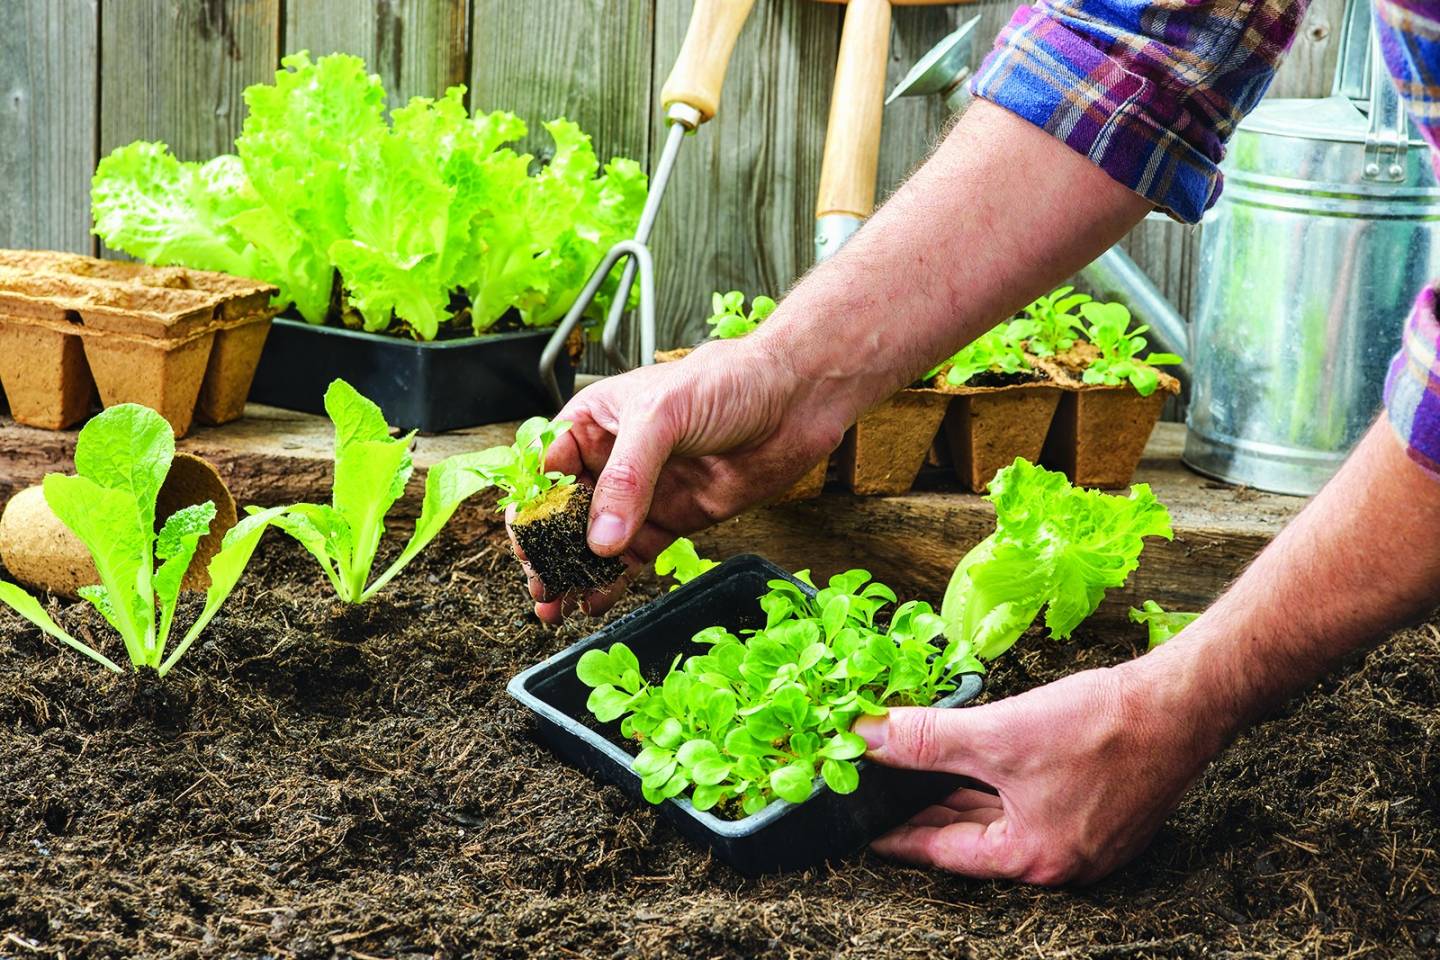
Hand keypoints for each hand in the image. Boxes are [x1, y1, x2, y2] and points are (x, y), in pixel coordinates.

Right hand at [516, 336, 849, 621]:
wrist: (795, 400)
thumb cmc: (727, 382)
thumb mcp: (663, 416)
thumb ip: (628, 477)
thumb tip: (600, 538)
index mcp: (594, 422)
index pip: (545, 470)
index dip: (530, 508)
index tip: (526, 545)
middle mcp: (611, 460)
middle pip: (563, 514)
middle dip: (546, 551)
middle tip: (539, 585)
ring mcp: (642, 494)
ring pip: (594, 542)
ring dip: (573, 573)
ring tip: (555, 605)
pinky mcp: (672, 520)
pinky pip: (632, 558)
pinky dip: (611, 582)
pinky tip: (593, 602)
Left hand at [853, 655, 1225, 884]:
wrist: (1184, 702)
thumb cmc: (1102, 727)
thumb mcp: (998, 734)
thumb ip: (927, 740)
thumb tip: (867, 737)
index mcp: (1033, 858)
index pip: (944, 852)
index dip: (899, 835)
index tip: (864, 827)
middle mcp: (1061, 861)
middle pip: (973, 839)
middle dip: (927, 814)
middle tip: (883, 796)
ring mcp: (1086, 840)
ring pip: (1004, 820)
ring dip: (962, 797)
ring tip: (917, 778)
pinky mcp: (1102, 811)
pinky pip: (1032, 806)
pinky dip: (998, 787)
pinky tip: (976, 763)